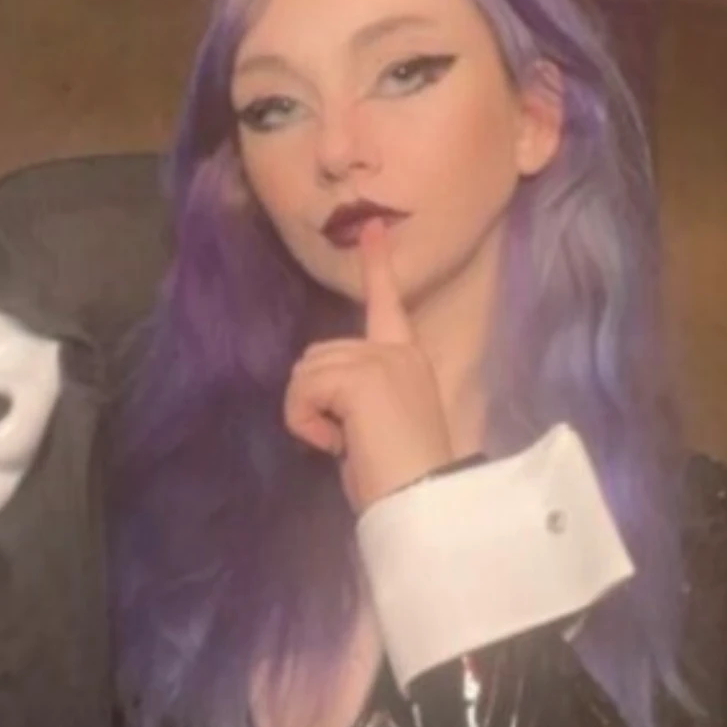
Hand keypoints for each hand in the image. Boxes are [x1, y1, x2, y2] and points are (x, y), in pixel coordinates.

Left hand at [284, 219, 453, 512]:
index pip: (388, 304)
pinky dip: (305, 422)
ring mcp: (379, 359)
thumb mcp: (376, 427)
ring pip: (305, 371)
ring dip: (308, 413)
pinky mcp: (361, 376)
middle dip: (313, 399)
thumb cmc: (403, 480)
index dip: (377, 266)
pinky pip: (302, 390)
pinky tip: (336, 444)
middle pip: (316, 355)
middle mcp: (397, 350)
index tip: (370, 226)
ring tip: (344, 443)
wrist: (423, 500)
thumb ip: (355, 398)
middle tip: (345, 439)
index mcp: (407, 359)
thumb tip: (324, 406)